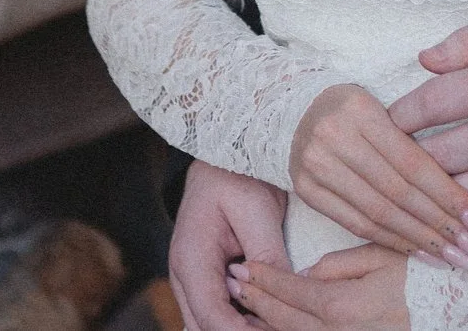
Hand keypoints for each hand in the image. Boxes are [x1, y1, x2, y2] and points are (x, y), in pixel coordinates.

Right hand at [168, 161, 289, 330]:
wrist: (222, 154)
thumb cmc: (237, 174)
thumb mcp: (257, 208)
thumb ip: (266, 253)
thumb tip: (283, 292)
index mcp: (191, 257)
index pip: (211, 315)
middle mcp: (185, 275)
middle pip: (204, 327)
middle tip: (282, 328)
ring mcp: (192, 278)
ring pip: (208, 323)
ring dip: (241, 327)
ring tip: (279, 322)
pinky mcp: (206, 278)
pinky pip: (218, 310)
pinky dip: (240, 318)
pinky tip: (268, 315)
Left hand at [230, 245, 408, 330]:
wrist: (457, 307)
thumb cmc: (423, 278)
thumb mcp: (381, 257)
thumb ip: (337, 265)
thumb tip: (306, 275)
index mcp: (341, 305)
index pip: (290, 291)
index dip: (264, 279)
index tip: (244, 267)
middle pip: (284, 320)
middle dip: (256, 300)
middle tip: (235, 283)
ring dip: (266, 324)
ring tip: (246, 309)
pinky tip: (277, 326)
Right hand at [289, 83, 467, 268]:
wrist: (298, 110)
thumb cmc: (359, 111)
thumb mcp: (387, 110)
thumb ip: (417, 143)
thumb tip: (466, 193)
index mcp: (362, 110)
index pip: (414, 163)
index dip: (450, 195)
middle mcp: (335, 137)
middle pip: (398, 192)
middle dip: (442, 226)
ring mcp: (316, 165)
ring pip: (379, 213)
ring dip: (421, 241)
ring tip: (454, 259)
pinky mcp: (305, 190)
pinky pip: (355, 224)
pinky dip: (391, 241)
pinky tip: (420, 253)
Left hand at [387, 13, 467, 241]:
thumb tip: (424, 61)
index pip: (436, 102)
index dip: (401, 115)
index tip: (387, 122)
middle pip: (442, 154)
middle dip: (407, 159)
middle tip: (390, 160)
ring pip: (463, 196)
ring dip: (434, 194)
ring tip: (415, 187)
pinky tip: (451, 215)